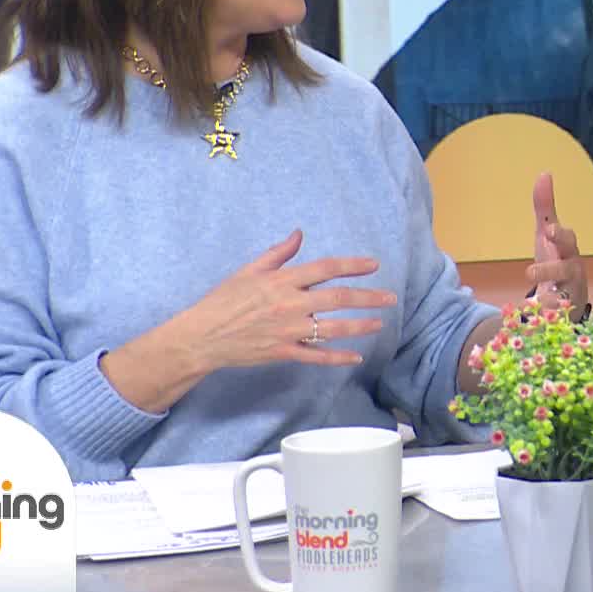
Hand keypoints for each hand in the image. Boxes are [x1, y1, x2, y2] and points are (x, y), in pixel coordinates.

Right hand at [104, 230, 396, 412]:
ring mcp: (288, 330)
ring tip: (379, 323)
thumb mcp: (248, 271)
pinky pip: (316, 356)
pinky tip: (356, 356)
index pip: (324, 268)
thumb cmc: (223, 301)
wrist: (202, 336)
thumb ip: (277, 254)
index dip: (351, 265)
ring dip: (359, 325)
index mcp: (281, 281)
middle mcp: (289, 304)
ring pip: (332, 328)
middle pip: (337, 298)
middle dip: (367, 297)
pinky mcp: (284, 352)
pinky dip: (337, 357)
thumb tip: (299, 234)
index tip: (373, 265)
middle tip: (390, 298)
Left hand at [524, 172, 588, 319]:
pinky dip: (545, 320)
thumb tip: (544, 173)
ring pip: (563, 298)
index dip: (561, 236)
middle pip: (567, 269)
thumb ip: (544, 207)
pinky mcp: (562, 317)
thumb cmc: (557, 259)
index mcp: (568, 251)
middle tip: (530, 272)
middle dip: (551, 269)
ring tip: (536, 305)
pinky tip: (533, 320)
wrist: (567, 299)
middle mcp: (572, 273)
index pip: (568, 240)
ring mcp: (569, 296)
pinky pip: (555, 320)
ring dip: (549, 300)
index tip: (549, 231)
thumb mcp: (547, 235)